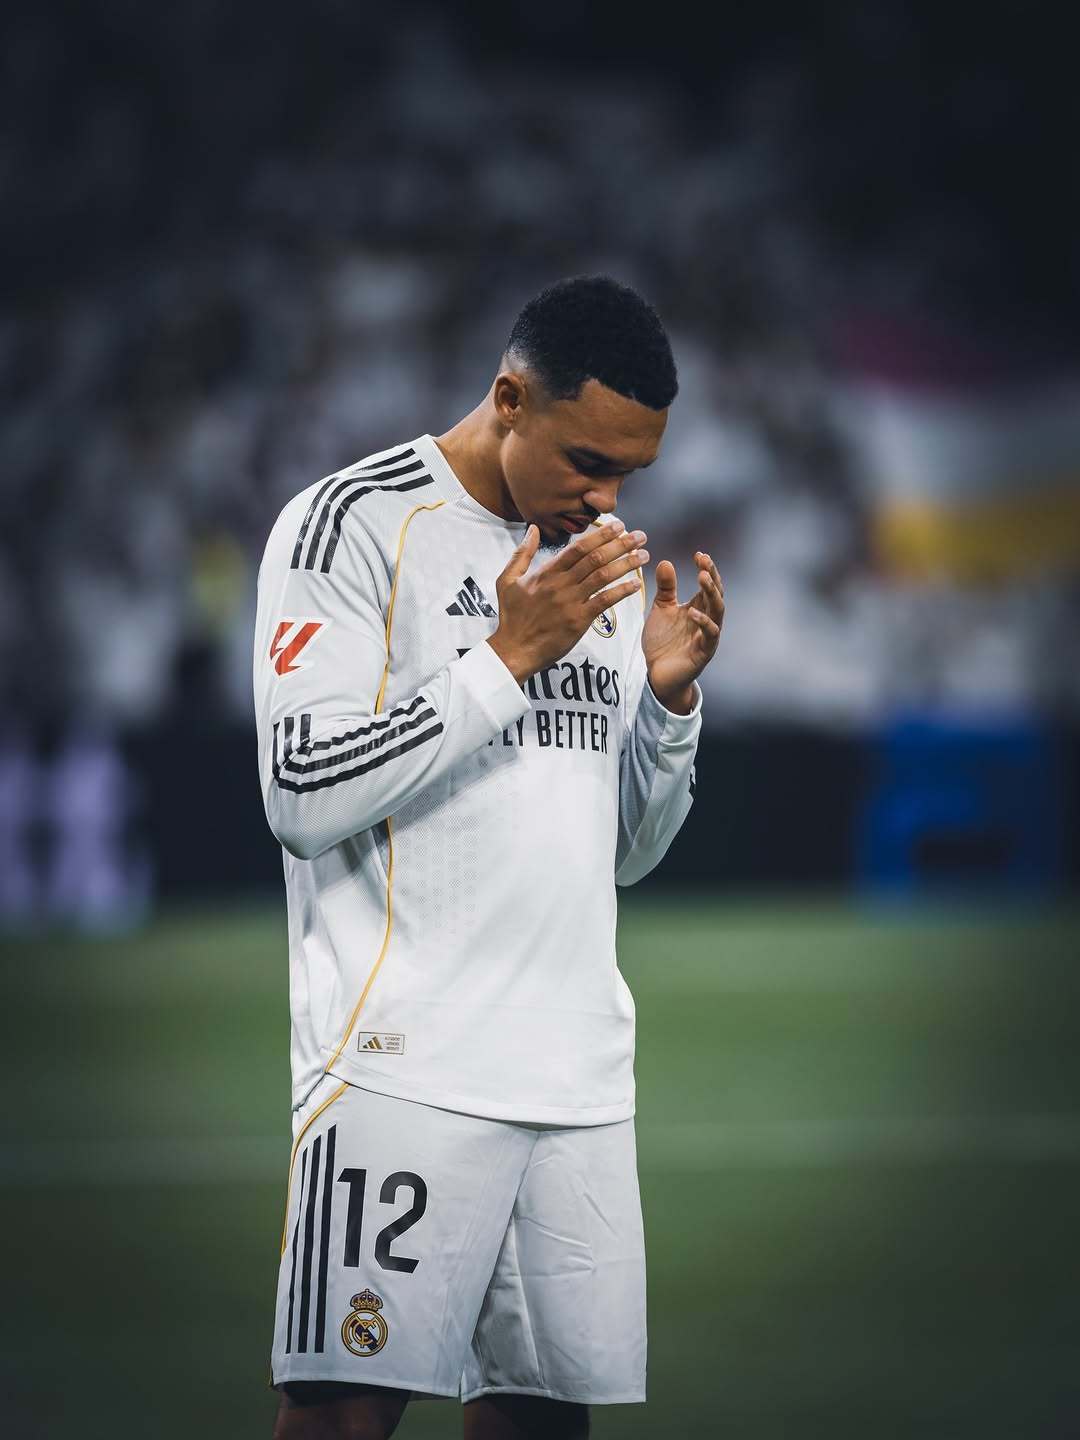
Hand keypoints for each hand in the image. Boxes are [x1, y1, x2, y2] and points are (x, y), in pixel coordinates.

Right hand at [487, 520, 648, 684]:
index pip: (578, 548)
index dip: (600, 535)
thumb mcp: (507, 580)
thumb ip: (522, 553)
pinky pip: (604, 601)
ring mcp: (570, 602)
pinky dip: (621, 591)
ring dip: (626, 564)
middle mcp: (560, 584)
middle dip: (620, 544)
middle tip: (639, 536)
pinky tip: (635, 584)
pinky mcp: (578, 621)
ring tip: (643, 555)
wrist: (514, 649)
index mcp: (546, 573)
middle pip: (595, 558)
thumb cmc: (512, 617)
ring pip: (603, 576)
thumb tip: (532, 528)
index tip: (617, 526)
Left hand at [642, 551, 723, 712]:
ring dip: (712, 594)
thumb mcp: (661, 610)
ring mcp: (708, 636)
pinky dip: (703, 622)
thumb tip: (665, 561)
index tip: (699, 554)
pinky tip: (692, 612)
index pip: (709, 584)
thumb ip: (665, 589)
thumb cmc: (663, 643)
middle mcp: (707, 620)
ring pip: (718, 612)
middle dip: (712, 576)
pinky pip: (710, 635)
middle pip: (717, 594)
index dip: (707, 568)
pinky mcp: (704, 652)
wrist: (657, 674)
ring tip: (703, 578)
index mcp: (698, 608)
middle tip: (704, 561)